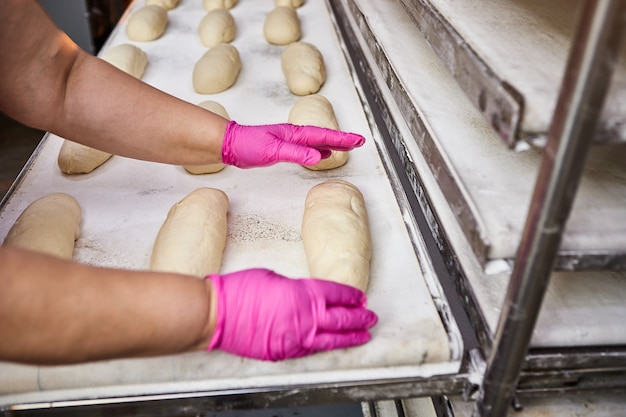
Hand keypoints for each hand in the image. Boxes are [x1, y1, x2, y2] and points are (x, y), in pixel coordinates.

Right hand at [206, 268, 377, 360]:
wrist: (218, 315)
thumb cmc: (239, 291)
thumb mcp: (273, 277)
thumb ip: (293, 287)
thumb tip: (301, 295)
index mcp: (303, 294)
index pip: (336, 294)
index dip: (351, 296)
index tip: (361, 298)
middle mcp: (305, 318)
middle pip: (341, 319)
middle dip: (359, 318)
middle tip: (371, 318)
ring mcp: (295, 338)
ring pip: (331, 340)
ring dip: (350, 337)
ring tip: (364, 336)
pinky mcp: (284, 352)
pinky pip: (310, 350)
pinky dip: (325, 347)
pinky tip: (331, 346)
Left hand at [221, 121, 364, 167]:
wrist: (230, 144)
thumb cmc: (248, 145)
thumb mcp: (274, 150)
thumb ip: (297, 152)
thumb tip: (319, 156)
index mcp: (295, 134)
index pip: (324, 136)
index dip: (342, 139)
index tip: (358, 140)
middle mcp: (295, 135)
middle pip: (324, 136)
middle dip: (343, 139)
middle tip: (360, 141)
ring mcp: (289, 141)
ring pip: (317, 141)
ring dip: (333, 144)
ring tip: (347, 146)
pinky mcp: (283, 148)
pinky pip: (307, 148)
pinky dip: (318, 150)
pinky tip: (321, 154)